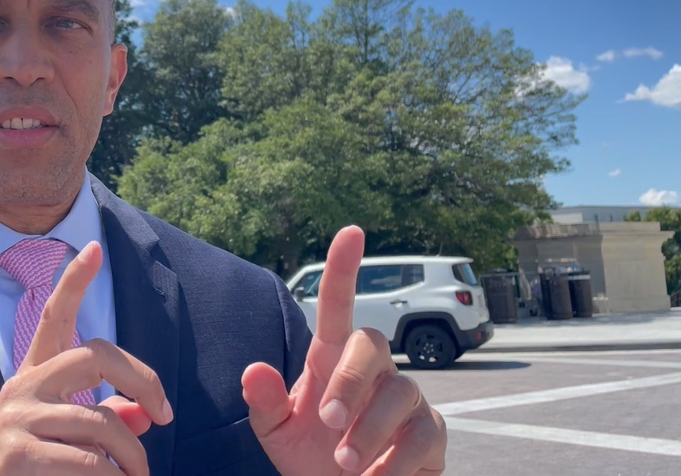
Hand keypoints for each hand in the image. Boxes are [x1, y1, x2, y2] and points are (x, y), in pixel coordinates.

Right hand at [0, 241, 172, 475]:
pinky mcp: (18, 454)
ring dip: (132, 457)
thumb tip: (141, 414)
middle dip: (142, 381)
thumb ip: (103, 419)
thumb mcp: (69, 440)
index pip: (52, 318)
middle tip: (165, 417)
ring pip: (103, 422)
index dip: (73, 281)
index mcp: (34, 378)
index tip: (93, 246)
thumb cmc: (38, 475)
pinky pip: (90, 462)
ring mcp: (16, 419)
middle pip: (95, 355)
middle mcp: (21, 388)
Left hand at [242, 226, 446, 475]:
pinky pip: (424, 434)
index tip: (351, 232)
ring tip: (345, 465)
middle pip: (371, 343)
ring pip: (400, 391)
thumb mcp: (277, 433)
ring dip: (368, 431)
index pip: (338, 305)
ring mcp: (407, 398)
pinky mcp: (432, 433)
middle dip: (349, 382)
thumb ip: (264, 402)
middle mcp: (372, 370)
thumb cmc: (310, 457)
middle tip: (327, 423)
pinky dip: (397, 461)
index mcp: (330, 359)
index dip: (344, 268)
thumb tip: (253, 370)